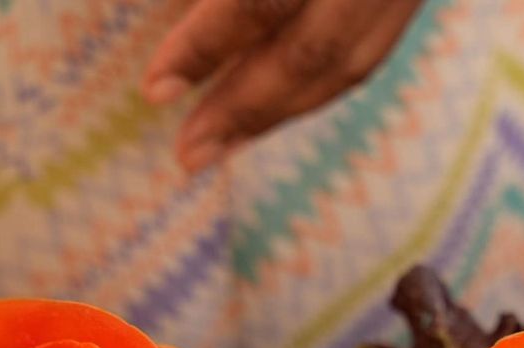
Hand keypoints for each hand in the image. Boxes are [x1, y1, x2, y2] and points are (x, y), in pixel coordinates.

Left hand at [141, 0, 422, 173]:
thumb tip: (177, 61)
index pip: (261, 1)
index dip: (204, 46)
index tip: (155, 90)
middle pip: (308, 54)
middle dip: (243, 110)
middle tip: (187, 155)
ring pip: (348, 65)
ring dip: (280, 114)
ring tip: (221, 144)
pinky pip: (367, 53)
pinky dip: (318, 89)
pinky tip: (275, 108)